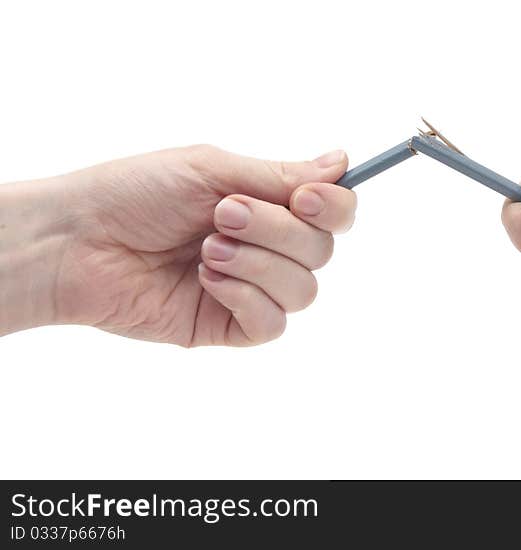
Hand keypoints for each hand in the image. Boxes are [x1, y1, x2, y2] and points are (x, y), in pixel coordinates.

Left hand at [0, 145, 354, 345]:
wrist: (78, 242)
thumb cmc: (134, 194)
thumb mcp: (211, 169)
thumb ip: (279, 175)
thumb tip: (341, 164)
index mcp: (267, 204)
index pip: (334, 212)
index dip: (334, 207)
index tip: (307, 198)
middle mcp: (267, 246)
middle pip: (321, 250)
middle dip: (277, 231)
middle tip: (224, 215)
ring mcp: (251, 288)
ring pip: (303, 289)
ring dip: (257, 264)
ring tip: (206, 250)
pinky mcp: (230, 325)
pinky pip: (272, 323)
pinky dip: (244, 298)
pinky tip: (205, 280)